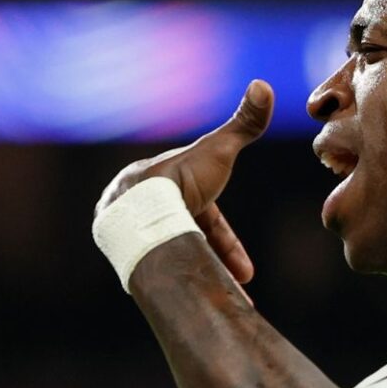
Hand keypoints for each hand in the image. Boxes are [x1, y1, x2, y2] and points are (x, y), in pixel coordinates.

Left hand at [96, 79, 274, 286]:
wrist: (141, 217)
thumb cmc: (180, 182)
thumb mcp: (219, 150)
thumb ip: (244, 123)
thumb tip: (264, 84)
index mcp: (158, 181)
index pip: (201, 215)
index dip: (226, 243)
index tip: (246, 272)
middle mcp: (139, 206)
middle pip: (186, 238)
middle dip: (212, 264)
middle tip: (233, 291)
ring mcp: (129, 232)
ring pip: (171, 256)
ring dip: (197, 277)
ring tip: (216, 302)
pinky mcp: (122, 254)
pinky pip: (156, 270)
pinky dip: (176, 284)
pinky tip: (190, 303)